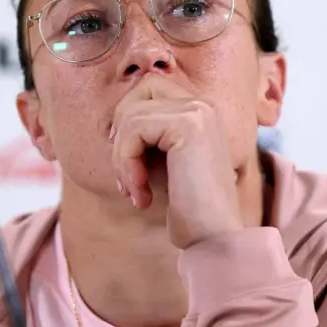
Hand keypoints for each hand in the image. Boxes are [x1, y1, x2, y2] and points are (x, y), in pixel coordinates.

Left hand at [110, 74, 243, 248]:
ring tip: (134, 191)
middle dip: (122, 132)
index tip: (128, 165)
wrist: (213, 237)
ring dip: (121, 157)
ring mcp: (198, 112)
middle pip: (141, 90)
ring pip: (131, 113)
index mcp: (201, 111)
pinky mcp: (189, 125)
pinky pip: (134, 129)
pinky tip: (140, 194)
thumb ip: (146, 135)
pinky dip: (126, 163)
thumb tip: (112, 123)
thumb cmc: (186, 206)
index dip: (129, 123)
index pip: (149, 90)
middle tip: (126, 176)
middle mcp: (203, 105)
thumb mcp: (161, 162)